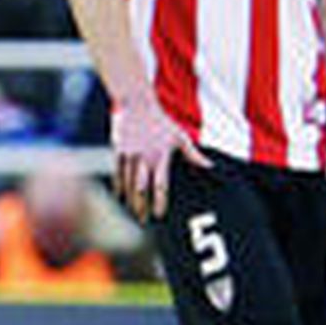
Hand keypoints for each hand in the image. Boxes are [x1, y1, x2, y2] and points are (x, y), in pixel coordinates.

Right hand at [111, 95, 209, 222]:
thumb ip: (193, 154)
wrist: (137, 103)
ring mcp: (129, 154)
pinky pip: (116, 172)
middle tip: (143, 221)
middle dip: (141, 206)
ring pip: (127, 183)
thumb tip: (209, 165)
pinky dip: (117, 185)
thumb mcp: (179, 136)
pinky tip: (119, 197)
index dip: (159, 202)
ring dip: (130, 200)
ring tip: (132, 213)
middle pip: (141, 189)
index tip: (159, 215)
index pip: (160, 185)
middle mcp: (144, 158)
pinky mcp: (118, 150)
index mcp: (160, 157)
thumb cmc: (161, 121)